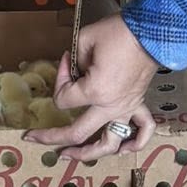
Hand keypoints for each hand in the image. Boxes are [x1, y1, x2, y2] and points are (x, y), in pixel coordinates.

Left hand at [27, 16, 158, 159]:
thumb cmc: (118, 33)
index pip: (63, 98)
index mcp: (94, 91)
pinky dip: (133, 144)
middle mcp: (109, 107)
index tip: (65, 62)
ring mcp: (126, 109)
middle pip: (77, 133)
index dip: (58, 80)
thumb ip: (73, 61)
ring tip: (73, 155)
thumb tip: (71, 69)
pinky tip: (122, 148)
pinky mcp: (139, 104)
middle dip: (52, 138)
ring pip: (109, 144)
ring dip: (88, 154)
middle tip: (34, 138)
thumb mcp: (85, 39)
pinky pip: (142, 132)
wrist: (151, 31)